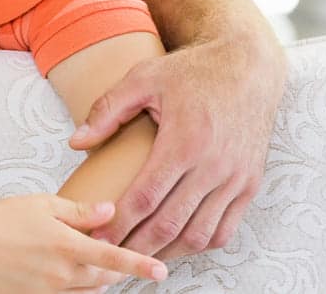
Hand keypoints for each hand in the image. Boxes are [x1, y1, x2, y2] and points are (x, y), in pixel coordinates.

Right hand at [0, 196, 165, 292]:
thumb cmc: (4, 216)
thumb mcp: (44, 205)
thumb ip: (81, 212)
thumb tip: (110, 211)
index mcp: (68, 245)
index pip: (114, 258)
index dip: (140, 265)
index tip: (161, 271)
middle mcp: (62, 273)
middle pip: (103, 278)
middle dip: (110, 268)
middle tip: (102, 252)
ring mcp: (48, 292)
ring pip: (86, 291)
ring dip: (91, 278)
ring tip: (76, 259)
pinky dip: (71, 287)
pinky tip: (58, 271)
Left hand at [69, 38, 285, 258]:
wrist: (247, 66)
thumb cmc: (191, 71)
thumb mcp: (143, 78)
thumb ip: (107, 110)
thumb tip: (76, 142)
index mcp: (184, 141)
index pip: (146, 198)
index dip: (119, 224)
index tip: (96, 239)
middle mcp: (214, 166)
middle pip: (170, 225)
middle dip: (137, 248)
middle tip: (110, 260)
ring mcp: (235, 179)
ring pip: (199, 235)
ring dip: (168, 253)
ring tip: (138, 258)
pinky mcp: (250, 184)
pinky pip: (225, 229)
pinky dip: (199, 244)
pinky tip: (174, 245)